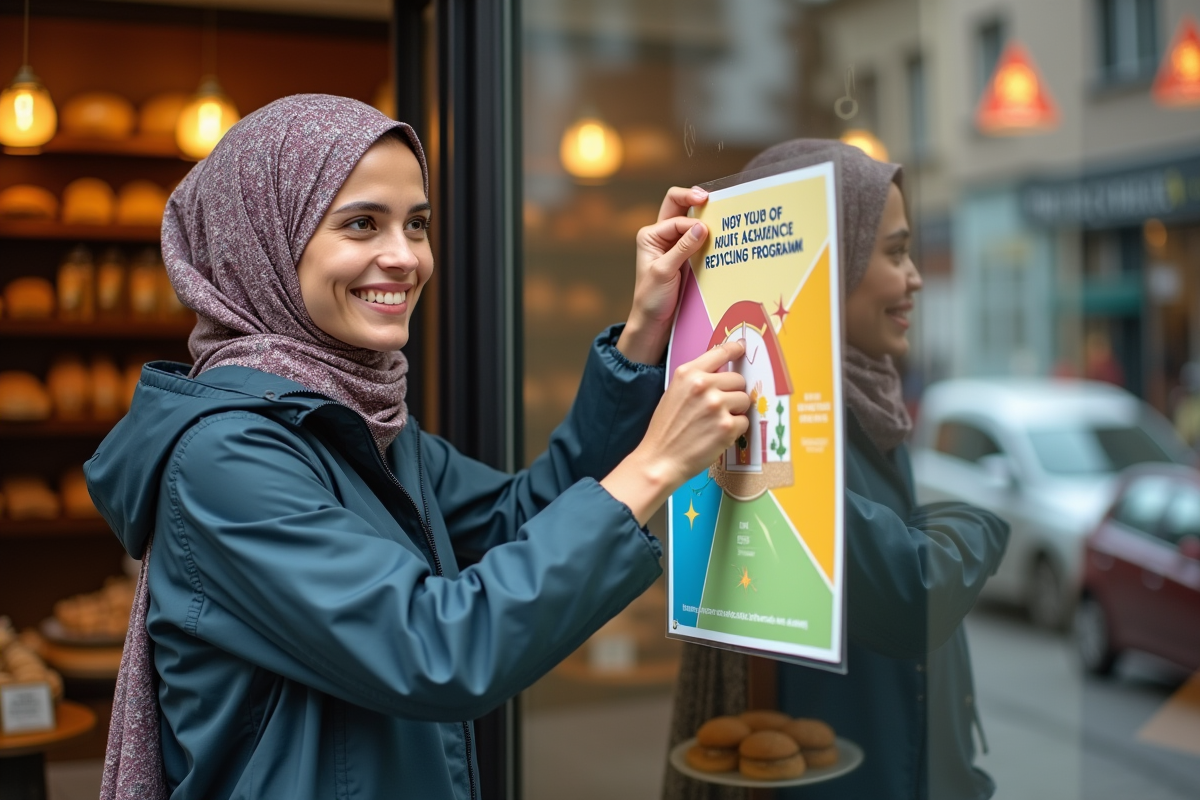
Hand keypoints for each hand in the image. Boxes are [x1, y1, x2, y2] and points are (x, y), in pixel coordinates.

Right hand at [601, 340, 749, 525]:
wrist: (660, 459)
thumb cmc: (666, 429)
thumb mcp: (674, 393)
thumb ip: (696, 381)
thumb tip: (721, 375)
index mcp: (688, 374)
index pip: (720, 352)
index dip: (734, 349)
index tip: (741, 347)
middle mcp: (704, 385)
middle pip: (738, 380)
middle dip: (732, 393)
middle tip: (717, 409)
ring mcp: (717, 405)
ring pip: (744, 400)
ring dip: (735, 411)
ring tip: (715, 423)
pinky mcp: (727, 426)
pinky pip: (744, 421)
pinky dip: (735, 430)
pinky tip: (717, 435)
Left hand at [615, 186, 708, 364]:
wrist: (653, 321)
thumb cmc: (651, 298)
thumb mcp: (664, 272)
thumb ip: (682, 249)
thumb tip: (701, 226)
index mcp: (650, 235)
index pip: (675, 220)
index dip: (691, 224)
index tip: (706, 232)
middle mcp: (661, 235)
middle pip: (677, 205)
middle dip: (694, 197)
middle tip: (712, 198)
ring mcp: (674, 244)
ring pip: (689, 218)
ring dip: (704, 215)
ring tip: (721, 214)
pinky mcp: (685, 254)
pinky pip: (697, 237)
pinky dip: (708, 233)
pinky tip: (720, 234)